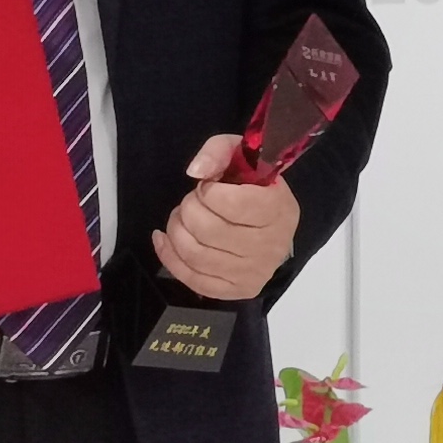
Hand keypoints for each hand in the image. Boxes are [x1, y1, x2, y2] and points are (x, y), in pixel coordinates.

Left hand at [152, 132, 297, 301]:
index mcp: (278, 209)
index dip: (208, 191)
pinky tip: (164, 239)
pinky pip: (192, 279)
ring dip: (176, 231)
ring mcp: (254, 272)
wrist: (271, 223)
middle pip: (208, 231)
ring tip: (180, 218)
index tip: (208, 186)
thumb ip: (219, 152)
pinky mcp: (237, 290)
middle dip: (188, 210)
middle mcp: (270, 245)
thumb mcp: (241, 155)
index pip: (231, 204)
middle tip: (191, 202)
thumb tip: (195, 172)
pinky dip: (169, 257)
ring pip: (196, 255)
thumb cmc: (254, 186)